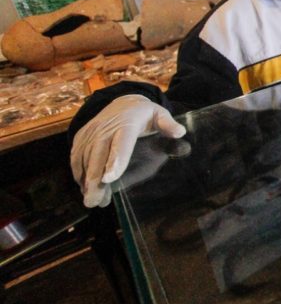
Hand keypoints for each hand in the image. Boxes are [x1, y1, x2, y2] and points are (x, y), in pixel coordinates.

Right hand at [70, 95, 185, 207]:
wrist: (123, 102)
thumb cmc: (144, 114)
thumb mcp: (159, 115)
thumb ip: (168, 125)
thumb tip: (180, 133)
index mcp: (127, 123)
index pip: (121, 142)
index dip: (115, 160)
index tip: (109, 178)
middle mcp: (105, 127)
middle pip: (98, 155)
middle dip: (95, 179)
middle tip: (94, 201)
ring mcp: (91, 131)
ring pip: (85, 158)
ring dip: (86, 181)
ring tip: (92, 201)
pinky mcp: (82, 136)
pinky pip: (76, 155)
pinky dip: (78, 172)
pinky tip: (83, 188)